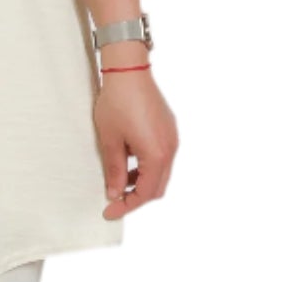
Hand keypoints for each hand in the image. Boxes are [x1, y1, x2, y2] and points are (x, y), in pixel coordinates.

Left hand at [94, 67, 180, 219]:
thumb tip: (115, 193)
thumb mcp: (110, 141)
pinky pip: (162, 157)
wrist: (129, 70)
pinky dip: (147, 166)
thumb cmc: (118, 102)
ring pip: (161, 172)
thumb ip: (115, 171)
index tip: (110, 211)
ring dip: (142, 181)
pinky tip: (130, 160)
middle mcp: (170, 148)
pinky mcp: (169, 129)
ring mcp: (172, 138)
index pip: (145, 193)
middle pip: (157, 186)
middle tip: (115, 201)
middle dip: (136, 197)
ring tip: (119, 180)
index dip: (127, 206)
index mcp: (157, 155)